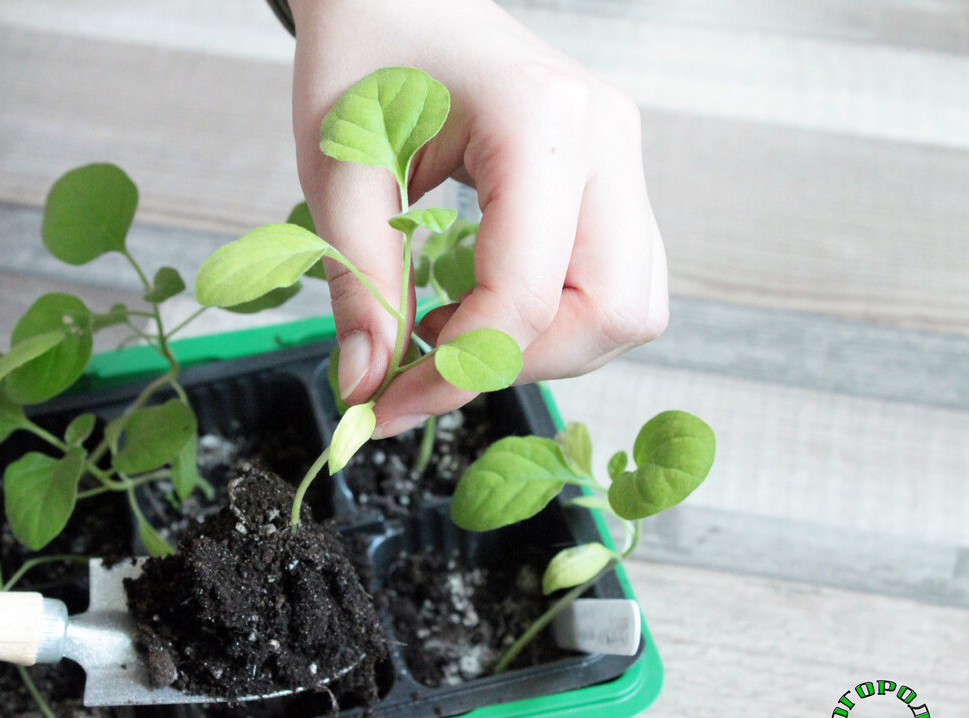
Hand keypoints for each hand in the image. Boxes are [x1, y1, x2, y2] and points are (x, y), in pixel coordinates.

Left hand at [291, 0, 666, 436]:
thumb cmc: (367, 59)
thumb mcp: (340, 170)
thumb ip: (359, 283)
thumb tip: (367, 386)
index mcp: (542, 122)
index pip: (526, 291)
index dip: (456, 371)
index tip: (388, 403)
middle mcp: (607, 141)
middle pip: (613, 312)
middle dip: (521, 365)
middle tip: (434, 368)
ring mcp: (624, 160)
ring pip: (631, 309)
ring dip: (547, 350)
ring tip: (458, 333)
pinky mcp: (617, 181)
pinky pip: (621, 284)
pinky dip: (559, 321)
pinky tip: (489, 307)